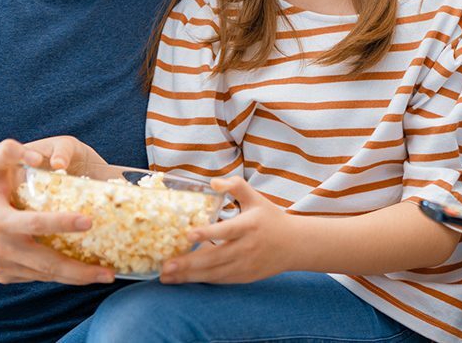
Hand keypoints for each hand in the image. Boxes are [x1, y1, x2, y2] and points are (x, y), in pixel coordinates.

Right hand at [0, 139, 112, 284]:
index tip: (89, 221)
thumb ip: (10, 151)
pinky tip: (83, 271)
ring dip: (76, 278)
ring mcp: (1, 266)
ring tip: (106, 275)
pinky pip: (37, 276)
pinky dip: (60, 275)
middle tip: (110, 272)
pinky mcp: (4, 276)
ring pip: (44, 275)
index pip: (34, 224)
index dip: (62, 223)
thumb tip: (39, 157)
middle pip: (45, 263)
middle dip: (79, 270)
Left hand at [160, 176, 297, 283]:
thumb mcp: (256, 198)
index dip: (208, 233)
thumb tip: (212, 182)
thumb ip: (236, 186)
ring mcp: (246, 264)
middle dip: (189, 263)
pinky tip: (183, 279)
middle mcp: (247, 247)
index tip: (189, 235)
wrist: (295, 245)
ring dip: (189, 275)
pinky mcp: (245, 277)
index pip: (227, 230)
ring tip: (166, 276)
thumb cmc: (271, 219)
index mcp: (249, 225)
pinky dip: (201, 280)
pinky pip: (220, 280)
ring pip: (214, 273)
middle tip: (166, 264)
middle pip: (215, 257)